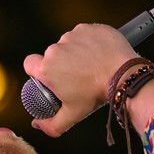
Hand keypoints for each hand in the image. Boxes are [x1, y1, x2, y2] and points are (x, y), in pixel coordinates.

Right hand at [21, 23, 139, 137]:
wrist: (123, 75)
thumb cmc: (97, 94)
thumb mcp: (73, 114)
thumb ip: (52, 125)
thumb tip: (38, 125)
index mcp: (47, 68)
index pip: (30, 64)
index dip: (38, 69)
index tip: (51, 75)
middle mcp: (55, 49)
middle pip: (52, 55)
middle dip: (63, 63)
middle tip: (79, 76)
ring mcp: (72, 36)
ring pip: (69, 43)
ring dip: (77, 52)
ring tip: (92, 65)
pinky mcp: (87, 28)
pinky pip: (84, 34)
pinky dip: (90, 42)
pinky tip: (99, 53)